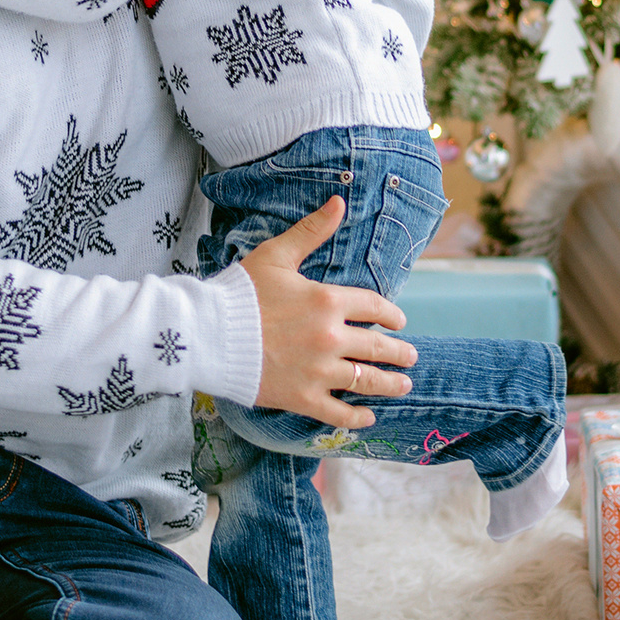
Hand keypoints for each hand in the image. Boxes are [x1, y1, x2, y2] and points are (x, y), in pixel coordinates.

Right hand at [241, 198, 416, 427]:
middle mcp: (330, 338)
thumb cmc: (240, 291)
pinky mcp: (303, 397)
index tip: (399, 322)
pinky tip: (369, 418)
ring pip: (367, 381)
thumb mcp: (277, 254)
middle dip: (399, 353)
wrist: (208, 334)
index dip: (391, 314)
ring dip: (391, 384)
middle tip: (410, 357)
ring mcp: (319, 370)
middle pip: (378, 347)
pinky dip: (357, 418)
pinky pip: (339, 413)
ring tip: (404, 385)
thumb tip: (340, 201)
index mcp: (327, 301)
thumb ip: (312, 231)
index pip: (375, 307)